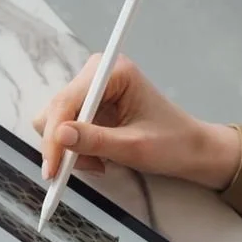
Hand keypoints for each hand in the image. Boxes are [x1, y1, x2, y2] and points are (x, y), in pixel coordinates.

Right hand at [34, 55, 241, 190]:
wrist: (188, 149)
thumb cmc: (171, 143)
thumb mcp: (133, 147)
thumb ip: (95, 141)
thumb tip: (60, 135)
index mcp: (114, 72)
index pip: (66, 102)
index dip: (54, 136)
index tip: (52, 169)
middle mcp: (98, 75)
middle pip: (55, 111)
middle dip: (63, 145)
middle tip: (82, 169)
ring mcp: (92, 91)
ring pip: (56, 123)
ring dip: (71, 151)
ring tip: (99, 163)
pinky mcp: (90, 108)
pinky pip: (66, 131)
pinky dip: (76, 151)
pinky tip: (98, 158)